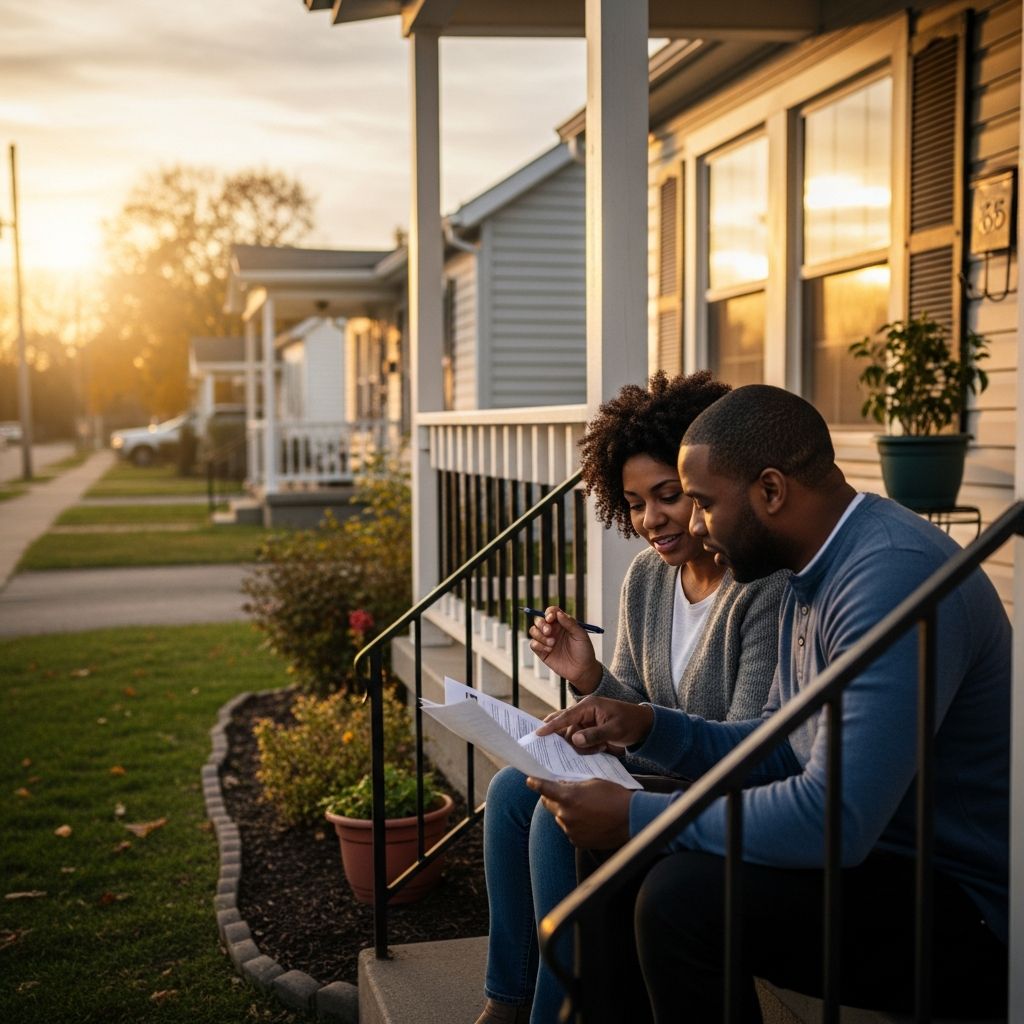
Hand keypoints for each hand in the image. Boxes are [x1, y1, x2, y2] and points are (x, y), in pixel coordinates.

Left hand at [527, 777, 631, 848]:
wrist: (631, 819)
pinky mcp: (577, 841)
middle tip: (560, 792)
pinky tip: (587, 819)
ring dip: (564, 811)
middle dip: (552, 797)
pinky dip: (574, 824)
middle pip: (549, 804)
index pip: (544, 789)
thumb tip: (563, 785)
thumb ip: (574, 784)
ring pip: (559, 818)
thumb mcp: (593, 782)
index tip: (530, 780)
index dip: (535, 783)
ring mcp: (571, 830)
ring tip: (581, 807)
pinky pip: (569, 830)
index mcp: (569, 797)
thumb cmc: (614, 796)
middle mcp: (566, 815)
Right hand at [529, 607, 601, 692]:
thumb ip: (570, 623)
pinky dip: (538, 645)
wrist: (582, 670)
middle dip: (541, 624)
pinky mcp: (542, 652)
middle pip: (539, 620)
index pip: (551, 612)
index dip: (549, 613)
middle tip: (549, 631)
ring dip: (540, 636)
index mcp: (563, 623)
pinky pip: (533, 644)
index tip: (550, 618)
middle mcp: (553, 630)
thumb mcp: (581, 635)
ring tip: (552, 644)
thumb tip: (558, 613)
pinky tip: (549, 650)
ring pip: (533, 631)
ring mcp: (546, 641)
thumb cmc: (584, 651)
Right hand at [536, 695, 653, 752]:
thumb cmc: (631, 723)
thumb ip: (594, 735)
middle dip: (562, 737)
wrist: (644, 726)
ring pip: (572, 737)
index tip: (538, 733)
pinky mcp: (589, 731)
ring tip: (601, 747)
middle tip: (554, 746)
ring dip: (582, 746)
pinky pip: (580, 741)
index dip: (552, 726)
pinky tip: (600, 748)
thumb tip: (574, 740)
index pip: (566, 716)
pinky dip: (586, 748)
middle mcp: (584, 712)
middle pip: (564, 725)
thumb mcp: (614, 730)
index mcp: (589, 705)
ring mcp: (586, 722)